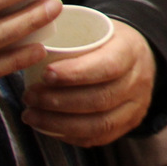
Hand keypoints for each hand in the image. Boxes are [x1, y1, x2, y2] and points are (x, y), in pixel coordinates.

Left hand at [23, 21, 156, 146]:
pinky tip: (47, 127)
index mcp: (131, 50)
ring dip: (59, 123)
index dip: (75, 74)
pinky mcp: (129, 124)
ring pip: (99, 123)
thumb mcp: (95, 28)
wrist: (137, 58)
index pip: (108, 66)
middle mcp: (138, 80)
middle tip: (29, 96)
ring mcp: (136, 106)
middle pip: (101, 98)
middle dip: (58, 101)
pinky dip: (69, 136)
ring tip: (31, 114)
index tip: (44, 74)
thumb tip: (27, 34)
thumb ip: (68, 32)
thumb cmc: (105, 42)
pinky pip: (98, 137)